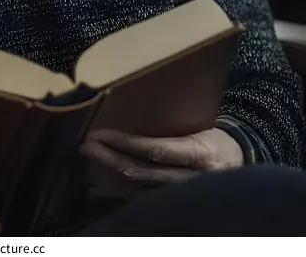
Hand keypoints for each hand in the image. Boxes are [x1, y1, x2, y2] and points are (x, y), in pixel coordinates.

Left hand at [80, 128, 243, 200]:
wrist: (240, 165)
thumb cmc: (214, 140)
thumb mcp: (199, 130)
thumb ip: (169, 132)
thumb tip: (128, 122)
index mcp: (199, 154)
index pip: (156, 150)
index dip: (125, 143)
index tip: (101, 134)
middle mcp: (191, 179)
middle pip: (142, 172)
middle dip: (108, 159)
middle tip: (86, 145)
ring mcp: (183, 196)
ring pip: (137, 190)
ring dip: (107, 176)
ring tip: (86, 161)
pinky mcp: (175, 205)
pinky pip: (140, 200)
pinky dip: (116, 193)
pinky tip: (95, 187)